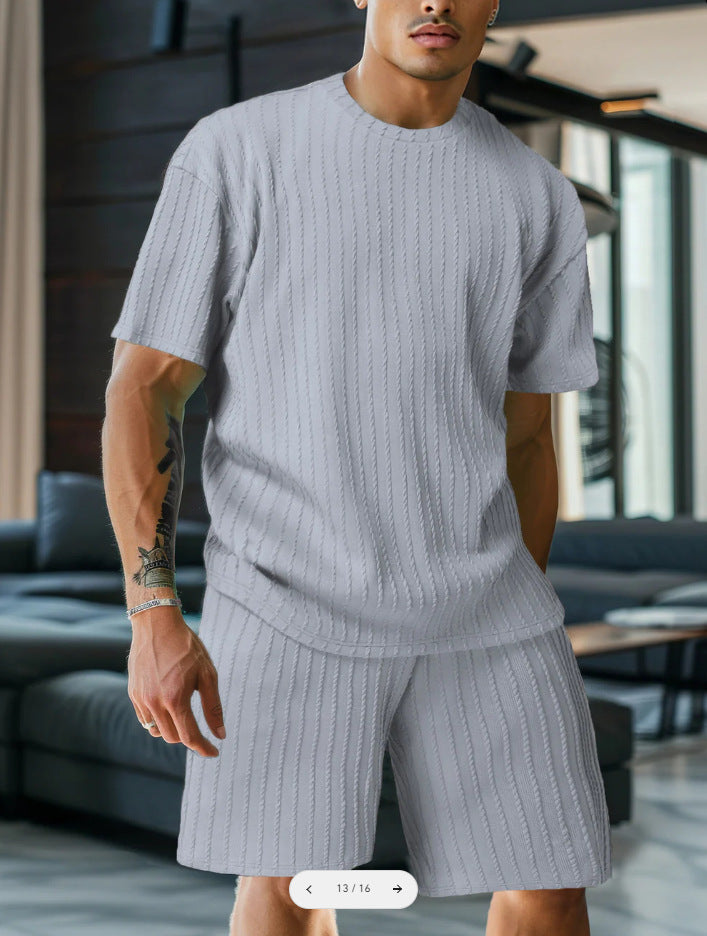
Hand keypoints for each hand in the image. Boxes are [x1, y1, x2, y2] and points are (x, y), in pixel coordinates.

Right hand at [127, 607, 225, 756]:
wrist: (157, 625)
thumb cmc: (187, 647)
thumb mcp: (207, 674)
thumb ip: (213, 706)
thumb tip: (220, 734)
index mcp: (175, 699)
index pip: (189, 736)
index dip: (203, 748)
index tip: (213, 752)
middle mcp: (155, 703)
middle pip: (173, 737)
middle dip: (188, 737)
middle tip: (200, 729)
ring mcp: (140, 699)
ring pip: (156, 730)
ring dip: (171, 729)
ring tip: (183, 716)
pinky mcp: (132, 693)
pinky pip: (145, 718)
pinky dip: (158, 720)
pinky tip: (167, 707)